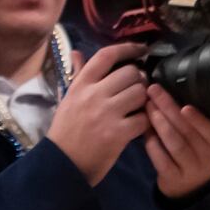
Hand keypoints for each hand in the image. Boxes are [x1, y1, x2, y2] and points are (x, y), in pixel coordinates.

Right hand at [45, 43, 150, 186]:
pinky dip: (145, 122)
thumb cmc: (66, 128)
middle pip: (130, 73)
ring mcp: (107, 113)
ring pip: (140, 94)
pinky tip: (139, 125)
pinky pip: (144, 119)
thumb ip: (77, 74)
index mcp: (81, 83)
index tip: (141, 49)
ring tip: (139, 107)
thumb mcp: (68, 97)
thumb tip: (76, 52)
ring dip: (144, 100)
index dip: (127, 49)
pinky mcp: (119, 133)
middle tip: (138, 88)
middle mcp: (94, 94)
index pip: (106, 55)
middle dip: (139, 80)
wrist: (64, 161)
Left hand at [145, 83, 209, 200]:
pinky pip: (160, 158)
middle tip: (153, 90)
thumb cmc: (204, 144)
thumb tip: (198, 79)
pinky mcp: (174, 178)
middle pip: (188, 132)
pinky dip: (150, 141)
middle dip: (168, 108)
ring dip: (158, 122)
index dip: (199, 120)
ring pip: (173, 143)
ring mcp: (193, 169)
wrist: (196, 181)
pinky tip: (143, 127)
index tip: (185, 106)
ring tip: (147, 104)